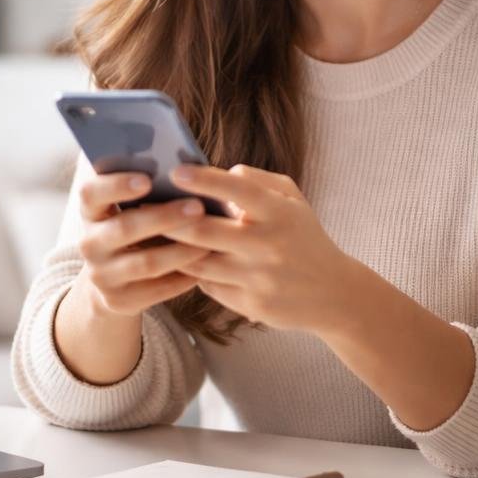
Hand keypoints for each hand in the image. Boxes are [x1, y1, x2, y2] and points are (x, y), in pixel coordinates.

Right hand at [73, 171, 210, 318]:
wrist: (113, 279)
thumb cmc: (134, 226)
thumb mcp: (127, 208)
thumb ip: (145, 190)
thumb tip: (185, 171)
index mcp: (90, 212)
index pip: (91, 193)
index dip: (116, 185)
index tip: (147, 179)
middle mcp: (89, 244)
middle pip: (124, 228)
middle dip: (164, 217)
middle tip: (199, 207)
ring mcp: (101, 275)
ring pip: (146, 263)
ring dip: (181, 251)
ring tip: (211, 240)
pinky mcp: (118, 301)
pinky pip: (156, 289)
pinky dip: (183, 278)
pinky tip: (204, 266)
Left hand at [163, 164, 360, 333]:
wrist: (334, 294)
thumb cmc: (304, 237)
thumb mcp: (292, 200)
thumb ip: (258, 182)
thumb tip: (221, 173)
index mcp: (279, 214)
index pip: (237, 191)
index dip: (203, 180)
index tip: (174, 171)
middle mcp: (268, 246)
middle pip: (204, 232)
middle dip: (169, 220)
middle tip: (144, 209)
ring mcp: (258, 279)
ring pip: (199, 263)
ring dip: (173, 249)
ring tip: (151, 235)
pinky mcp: (251, 305)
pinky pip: (209, 286)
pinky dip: (193, 273)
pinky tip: (176, 263)